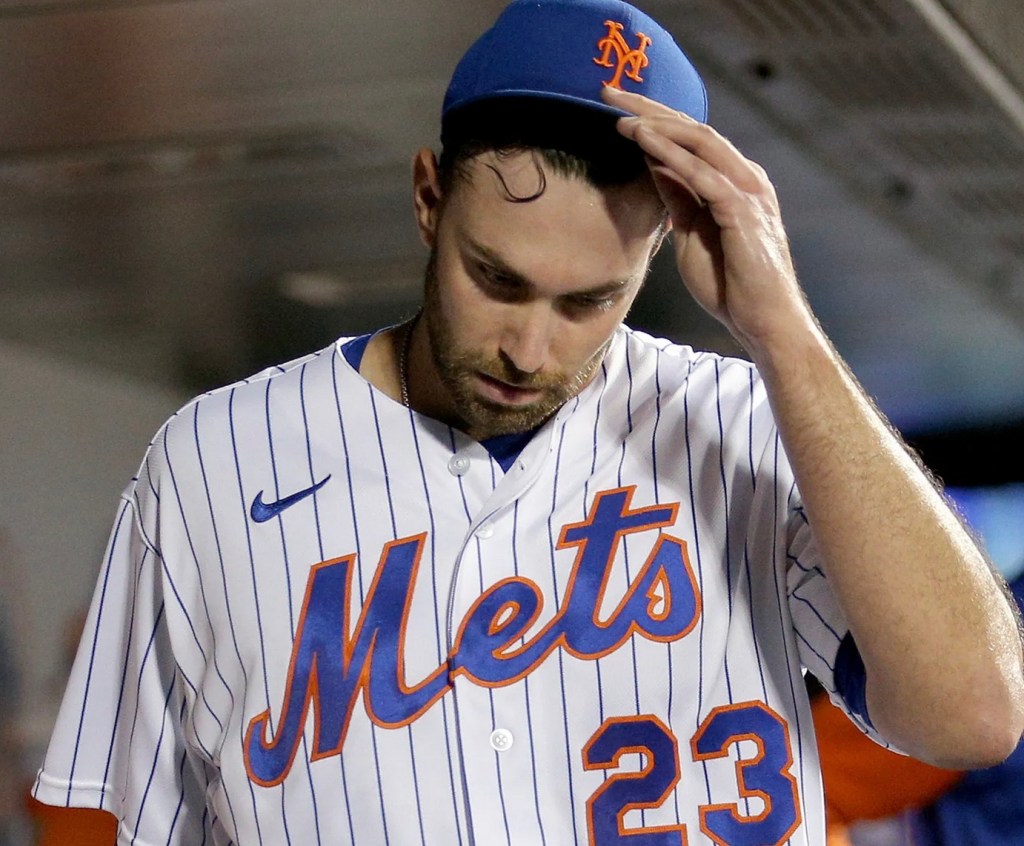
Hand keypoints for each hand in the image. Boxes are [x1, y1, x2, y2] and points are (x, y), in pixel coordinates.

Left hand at [602, 86, 812, 353]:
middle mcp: (746, 178)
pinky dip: (671, 154)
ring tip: (618, 114)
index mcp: (735, 182)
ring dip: (656, 125)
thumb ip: (679, 201)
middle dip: (649, 108)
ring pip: (699, 142)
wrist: (762, 322)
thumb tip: (655, 168)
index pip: (691, 139)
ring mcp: (748, 191)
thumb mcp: (692, 236)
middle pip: (693, 129)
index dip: (654, 119)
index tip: (616, 108)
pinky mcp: (743, 210)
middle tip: (608, 92)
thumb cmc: (731, 286)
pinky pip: (702, 173)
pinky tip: (643, 142)